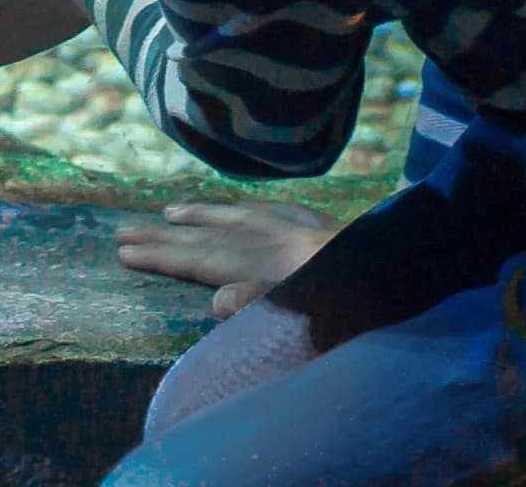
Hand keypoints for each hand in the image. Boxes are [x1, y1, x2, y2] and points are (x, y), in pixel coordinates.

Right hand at [113, 200, 339, 315]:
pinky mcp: (316, 225)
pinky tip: (237, 210)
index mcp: (265, 266)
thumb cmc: (358, 303)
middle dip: (163, 236)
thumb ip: (263, 306)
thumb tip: (215, 301)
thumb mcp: (314, 315)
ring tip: (168, 214)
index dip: (160, 257)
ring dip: (198, 217)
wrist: (402, 259)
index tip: (123, 252)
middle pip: (206, 238)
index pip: (200, 261)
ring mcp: (292, 228)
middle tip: (123, 231)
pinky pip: (267, 211)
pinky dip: (242, 210)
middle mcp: (270, 240)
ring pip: (233, 218)